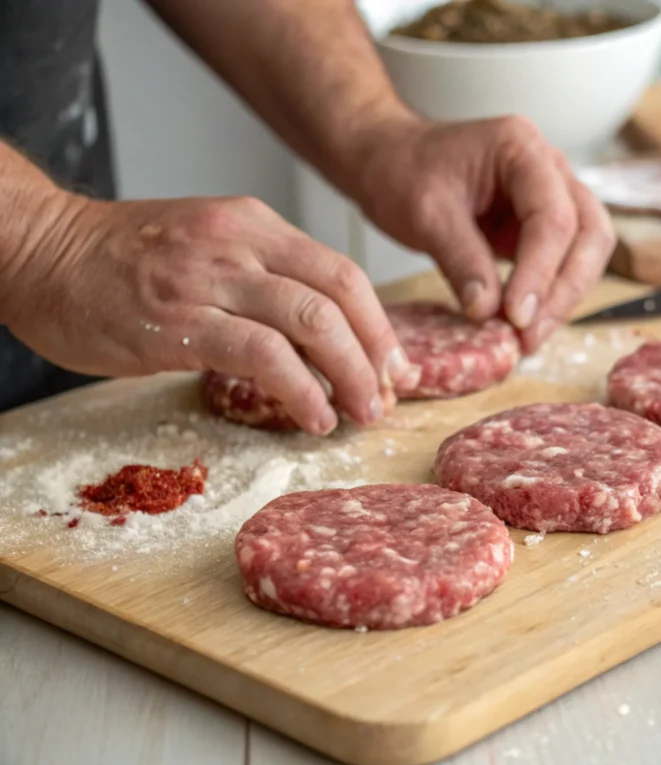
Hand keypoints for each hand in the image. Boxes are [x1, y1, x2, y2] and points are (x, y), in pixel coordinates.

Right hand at [0, 193, 416, 433]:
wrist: (40, 250)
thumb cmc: (122, 261)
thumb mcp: (208, 248)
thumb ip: (263, 281)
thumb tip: (320, 338)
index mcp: (254, 225)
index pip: (342, 273)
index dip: (380, 326)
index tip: (395, 367)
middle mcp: (240, 242)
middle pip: (340, 294)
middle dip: (376, 353)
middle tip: (387, 397)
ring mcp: (208, 278)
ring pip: (311, 320)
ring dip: (350, 375)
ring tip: (361, 414)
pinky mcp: (177, 321)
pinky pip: (261, 354)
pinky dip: (300, 390)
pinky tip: (313, 416)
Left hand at [351, 115, 615, 351]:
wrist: (389, 161)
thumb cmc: (404, 172)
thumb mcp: (425, 214)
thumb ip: (460, 259)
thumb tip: (489, 311)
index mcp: (521, 148)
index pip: (554, 216)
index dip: (540, 272)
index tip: (517, 316)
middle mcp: (549, 168)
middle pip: (589, 233)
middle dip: (565, 289)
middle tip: (530, 334)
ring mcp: (551, 197)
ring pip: (587, 251)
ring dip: (564, 298)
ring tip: (528, 336)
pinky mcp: (540, 227)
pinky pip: (563, 263)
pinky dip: (550, 296)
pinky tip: (524, 323)